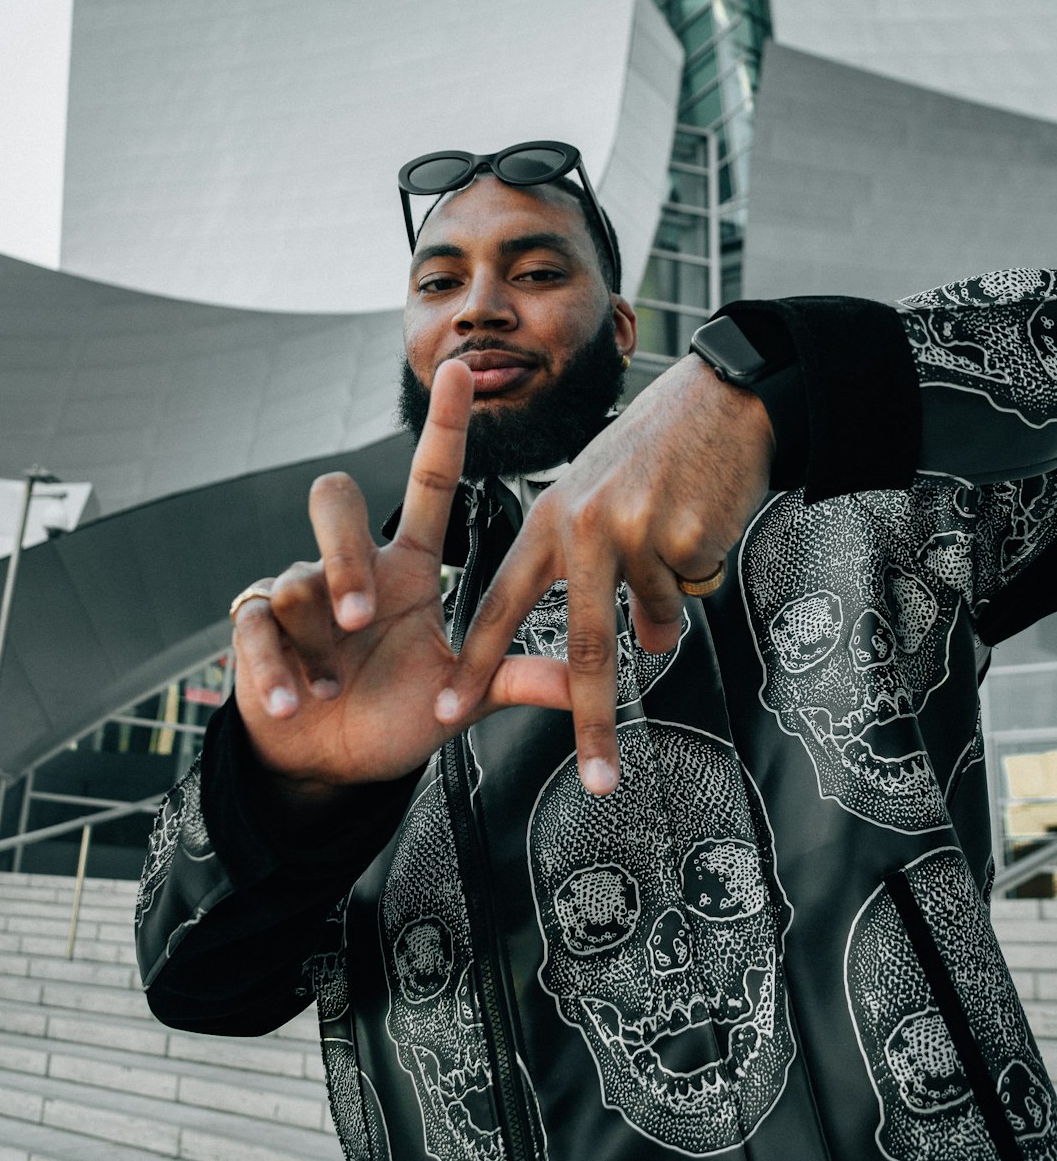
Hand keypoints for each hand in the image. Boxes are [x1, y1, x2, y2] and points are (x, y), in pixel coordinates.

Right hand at [231, 359, 569, 803]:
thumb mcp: (457, 699)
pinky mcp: (257, 625)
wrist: (328, 759)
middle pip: (335, 499)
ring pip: (298, 578)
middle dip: (343, 557)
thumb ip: (514, 680)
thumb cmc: (394, 713)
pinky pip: (257, 625)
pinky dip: (275, 670)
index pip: (428, 481)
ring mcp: (300, 592)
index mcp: (408, 568)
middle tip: (360, 619)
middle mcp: (354, 567)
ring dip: (318, 644)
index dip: (445, 428)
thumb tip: (585, 682)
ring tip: (331, 689)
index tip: (462, 371)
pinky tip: (291, 701)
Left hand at [440, 355, 773, 795]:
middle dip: (593, 719)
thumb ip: (600, 568)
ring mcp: (634, 534)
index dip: (476, 661)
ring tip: (680, 538)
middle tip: (596, 776)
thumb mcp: (601, 492)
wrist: (722, 398)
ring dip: (670, 604)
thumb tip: (644, 643)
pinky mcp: (683, 539)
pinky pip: (692, 592)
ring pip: (654, 616)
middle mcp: (583, 528)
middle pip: (585, 644)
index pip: (501, 602)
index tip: (450, 709)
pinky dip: (700, 573)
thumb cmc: (657, 445)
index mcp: (550, 519)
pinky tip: (701, 523)